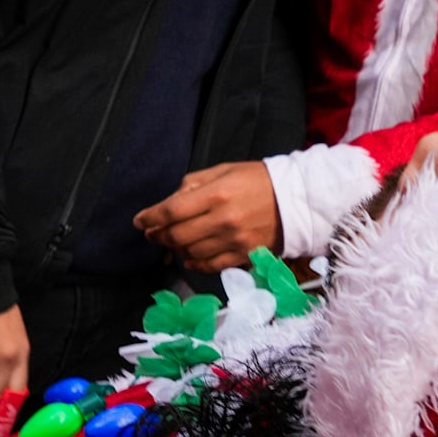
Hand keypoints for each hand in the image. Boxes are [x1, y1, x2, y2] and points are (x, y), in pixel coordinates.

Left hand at [134, 159, 281, 272]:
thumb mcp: (223, 171)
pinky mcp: (245, 255)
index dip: (150, 218)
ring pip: (191, 253)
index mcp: (216, 194)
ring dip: (175, 249)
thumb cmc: (257, 180)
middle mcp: (223, 220)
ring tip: (172, 242)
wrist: (297, 199)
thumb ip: (192, 185)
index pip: (171, 211)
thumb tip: (167, 204)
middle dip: (159, 235)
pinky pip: (211, 266)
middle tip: (153, 233)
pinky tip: (188, 258)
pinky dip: (194, 264)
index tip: (140, 221)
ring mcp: (235, 241)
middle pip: (177, 235)